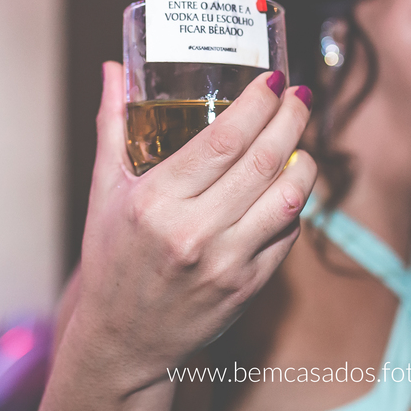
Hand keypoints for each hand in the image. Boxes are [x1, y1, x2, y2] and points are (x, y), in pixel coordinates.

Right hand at [38, 63, 315, 410]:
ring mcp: (226, 262)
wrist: (123, 342)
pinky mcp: (248, 287)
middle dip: (291, 118)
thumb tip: (112, 68)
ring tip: (303, 136)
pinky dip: (297, 202)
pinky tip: (294, 181)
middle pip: (264, 160)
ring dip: (306, 158)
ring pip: (288, 197)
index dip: (257, 104)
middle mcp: (193, 232)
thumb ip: (112, 126)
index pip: (223, 139)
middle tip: (301, 94)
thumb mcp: (105, 192)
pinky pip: (288, 234)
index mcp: (155, 201)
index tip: (273, 79)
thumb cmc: (113, 259)